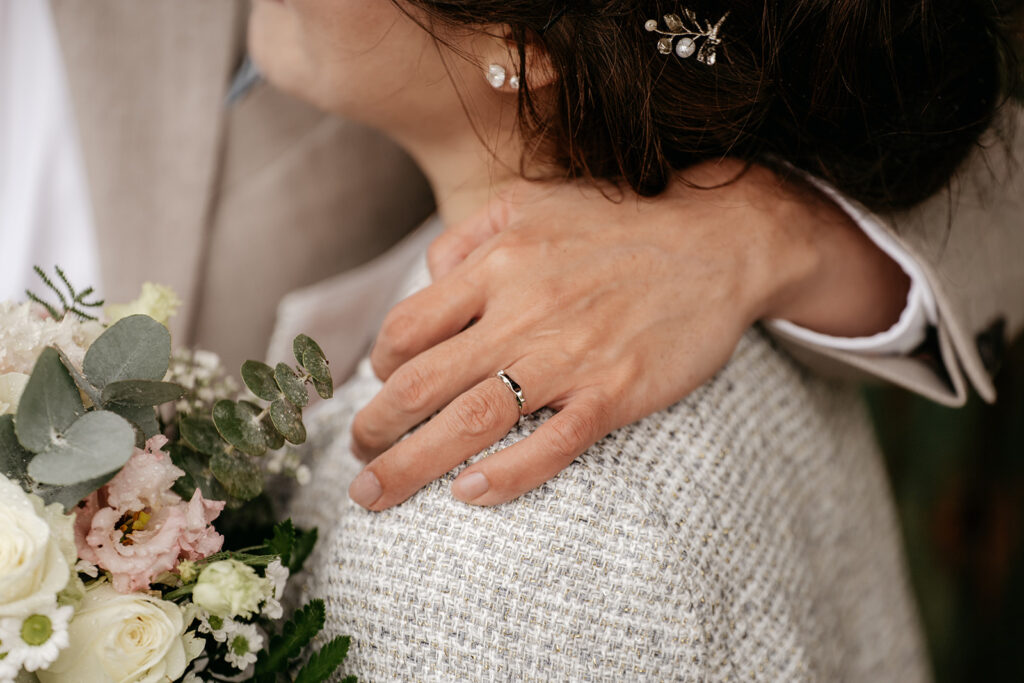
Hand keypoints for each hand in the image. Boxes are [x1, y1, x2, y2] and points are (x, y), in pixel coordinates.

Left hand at [346, 161, 909, 509]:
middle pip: (421, 384)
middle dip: (373, 430)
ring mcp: (570, 355)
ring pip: (471, 422)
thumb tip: (425, 280)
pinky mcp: (615, 393)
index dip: (379, 367)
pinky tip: (468, 494)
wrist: (719, 242)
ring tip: (375, 493)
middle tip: (357, 459)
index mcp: (499, 262)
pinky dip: (505, 477)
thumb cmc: (620, 224)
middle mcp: (524, 309)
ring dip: (411, 465)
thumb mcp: (532, 201)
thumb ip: (468, 236)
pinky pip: (550, 446)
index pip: (407, 328)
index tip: (382, 389)